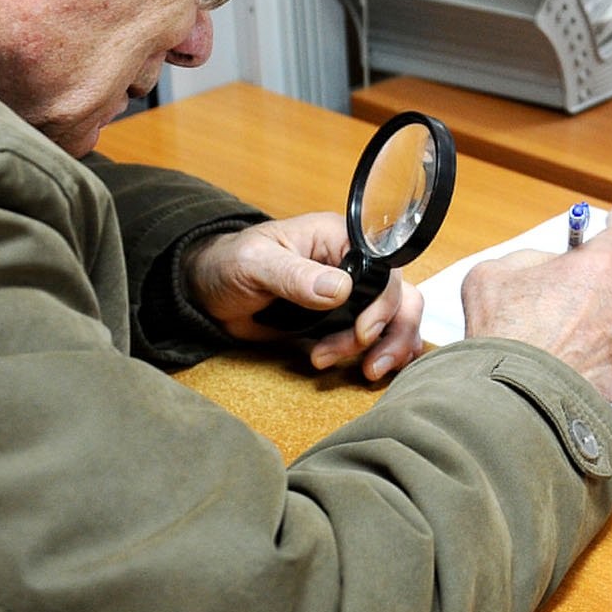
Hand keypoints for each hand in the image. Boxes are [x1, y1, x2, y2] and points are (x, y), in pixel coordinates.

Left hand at [184, 214, 425, 380]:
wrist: (211, 292)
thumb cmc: (230, 265)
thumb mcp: (256, 264)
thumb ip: (295, 275)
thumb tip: (339, 290)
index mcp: (341, 239)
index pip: (384, 268)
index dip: (383, 303)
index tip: (363, 333)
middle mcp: (356, 264)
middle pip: (401, 296)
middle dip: (391, 333)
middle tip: (368, 365)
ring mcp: (353, 294)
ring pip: (398, 318)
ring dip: (389, 347)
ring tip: (364, 372)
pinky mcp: (344, 320)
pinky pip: (379, 336)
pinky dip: (382, 354)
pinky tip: (365, 370)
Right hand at [460, 227, 611, 400]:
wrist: (514, 394)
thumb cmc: (505, 335)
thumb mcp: (494, 273)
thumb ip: (530, 257)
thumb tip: (545, 264)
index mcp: (599, 265)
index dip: (603, 248)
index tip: (589, 258)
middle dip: (594, 290)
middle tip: (560, 306)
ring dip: (597, 324)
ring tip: (561, 341)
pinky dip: (599, 355)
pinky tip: (570, 361)